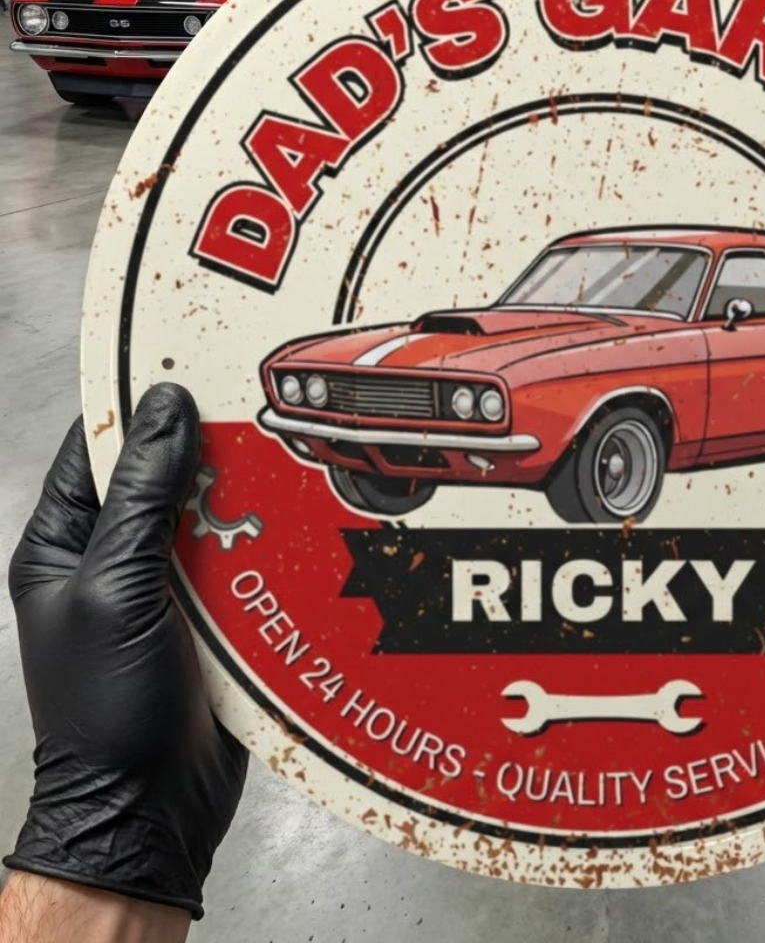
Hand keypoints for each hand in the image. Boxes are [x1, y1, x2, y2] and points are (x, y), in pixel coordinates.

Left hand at [4, 385, 247, 917]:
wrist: (150, 808)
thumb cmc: (106, 713)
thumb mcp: (115, 586)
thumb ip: (141, 496)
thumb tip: (163, 409)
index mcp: (65, 544)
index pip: (97, 448)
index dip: (139, 401)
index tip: (185, 360)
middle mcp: (114, 558)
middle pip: (162, 471)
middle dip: (205, 442)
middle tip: (250, 407)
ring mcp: (165, 586)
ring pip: (209, 509)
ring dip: (243, 489)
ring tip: (278, 458)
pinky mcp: (213, 613)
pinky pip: (241, 554)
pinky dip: (266, 534)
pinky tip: (294, 519)